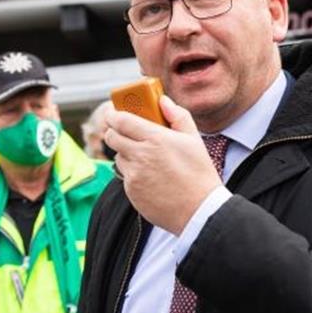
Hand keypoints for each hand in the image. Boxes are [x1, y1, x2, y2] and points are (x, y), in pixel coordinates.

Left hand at [106, 95, 223, 235]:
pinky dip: (134, 173)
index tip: (114, 113)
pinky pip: (126, 176)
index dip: (114, 115)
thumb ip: (178, 116)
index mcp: (155, 139)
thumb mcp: (194, 140)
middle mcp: (140, 155)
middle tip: (124, 132)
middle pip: (111, 136)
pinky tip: (152, 177)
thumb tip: (163, 101)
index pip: (121, 120)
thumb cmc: (200, 174)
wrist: (199, 210)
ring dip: (126, 154)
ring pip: (118, 157)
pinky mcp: (131, 191)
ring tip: (146, 158)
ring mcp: (134, 175)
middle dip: (114, 131)